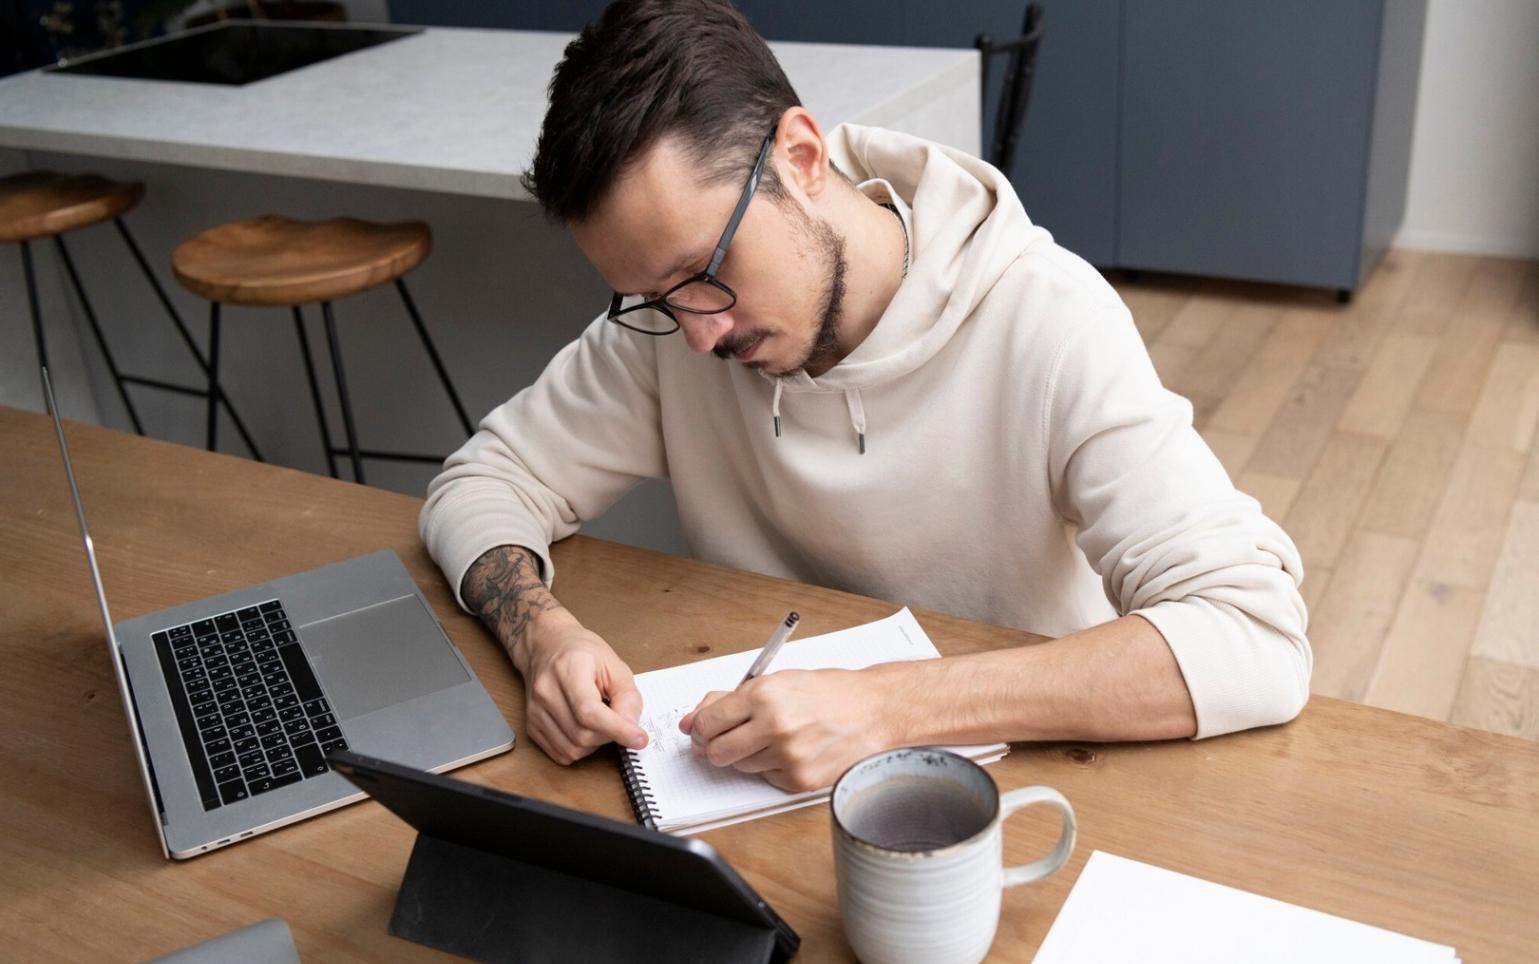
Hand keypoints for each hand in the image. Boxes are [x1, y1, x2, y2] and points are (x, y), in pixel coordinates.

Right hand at [518, 610, 647, 764]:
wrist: (547, 646)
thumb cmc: (581, 652)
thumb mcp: (615, 665)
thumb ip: (628, 697)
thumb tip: (632, 727)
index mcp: (568, 669)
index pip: (589, 711)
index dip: (617, 730)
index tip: (639, 739)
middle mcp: (545, 692)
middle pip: (582, 734)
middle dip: (609, 735)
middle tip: (618, 719)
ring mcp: (535, 711)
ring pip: (572, 749)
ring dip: (595, 744)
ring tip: (600, 720)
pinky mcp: (532, 726)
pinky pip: (561, 753)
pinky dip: (580, 749)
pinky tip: (585, 729)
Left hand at [679, 668, 894, 791]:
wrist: (875, 711)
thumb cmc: (829, 692)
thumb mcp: (778, 681)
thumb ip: (733, 699)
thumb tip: (695, 719)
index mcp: (764, 695)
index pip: (709, 722)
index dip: (700, 728)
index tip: (702, 729)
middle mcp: (773, 726)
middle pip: (717, 751)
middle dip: (715, 746)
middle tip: (725, 739)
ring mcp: (787, 756)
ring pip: (739, 766)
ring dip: (745, 755)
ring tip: (770, 738)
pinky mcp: (799, 780)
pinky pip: (765, 778)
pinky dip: (770, 766)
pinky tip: (791, 750)